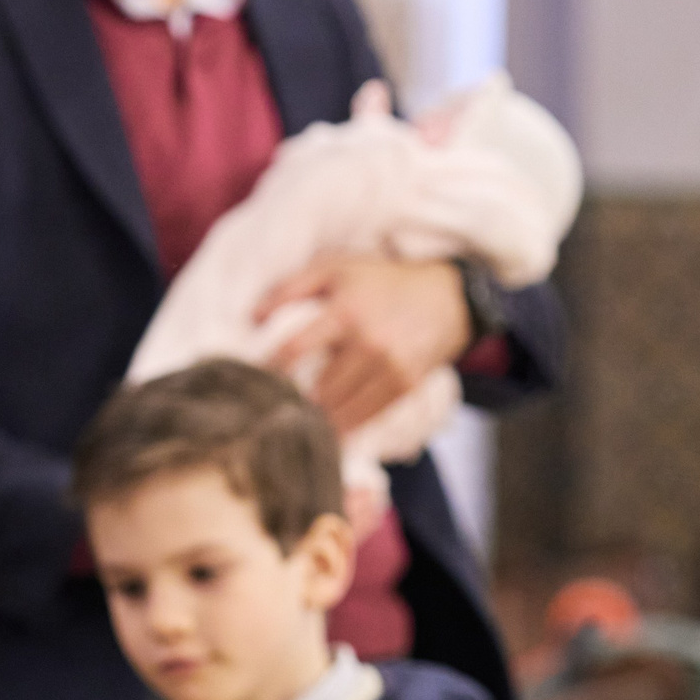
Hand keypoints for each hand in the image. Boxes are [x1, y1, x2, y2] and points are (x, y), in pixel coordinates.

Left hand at [258, 256, 469, 432]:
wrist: (448, 297)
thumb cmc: (382, 281)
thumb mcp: (337, 268)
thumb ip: (292, 286)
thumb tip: (253, 316)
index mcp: (346, 311)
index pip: (295, 349)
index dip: (269, 370)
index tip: (250, 383)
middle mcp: (369, 343)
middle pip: (318, 390)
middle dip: (293, 403)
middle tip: (270, 413)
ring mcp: (390, 369)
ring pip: (342, 411)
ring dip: (317, 421)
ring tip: (295, 426)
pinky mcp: (405, 386)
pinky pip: (367, 417)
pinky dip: (345, 427)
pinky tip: (327, 432)